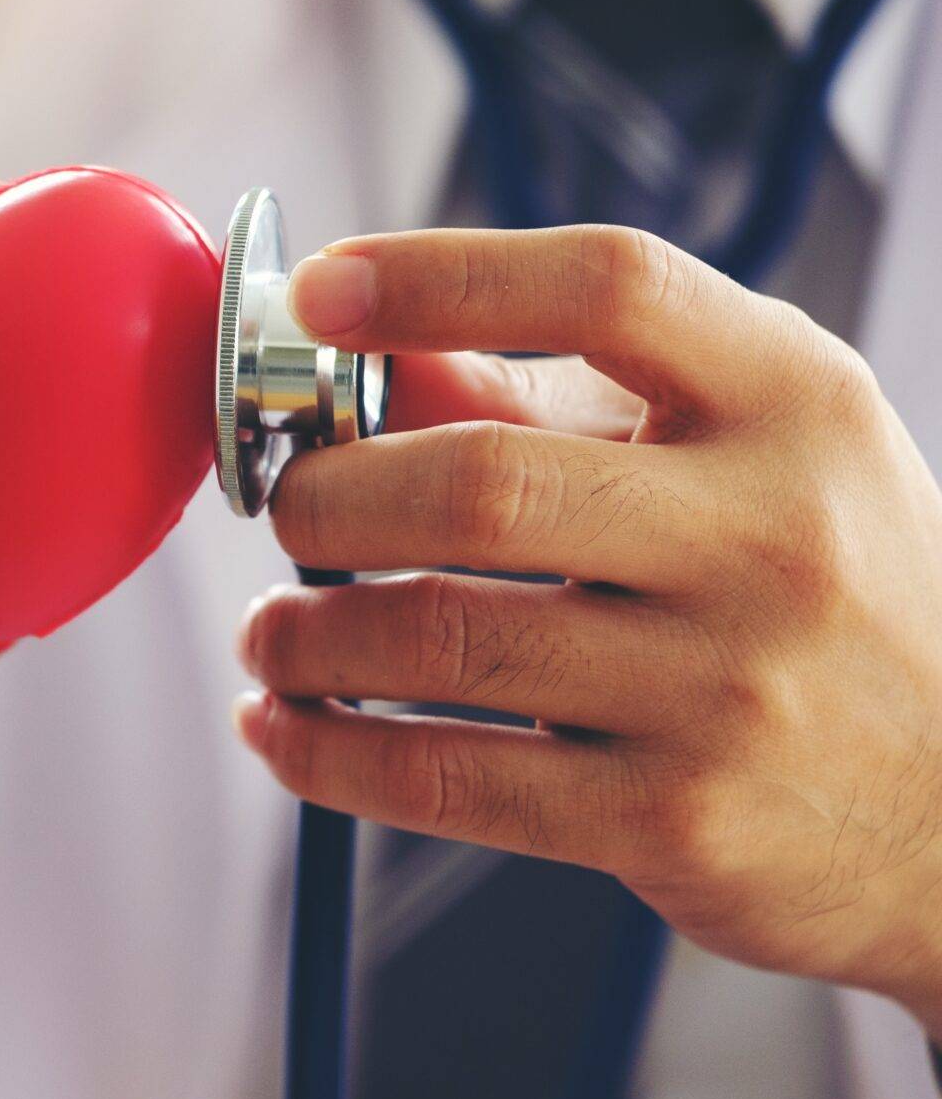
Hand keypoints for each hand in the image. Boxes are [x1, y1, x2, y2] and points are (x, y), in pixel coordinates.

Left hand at [233, 225, 941, 1036]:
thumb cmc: (824, 591)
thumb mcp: (745, 452)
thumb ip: (551, 396)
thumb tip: (360, 348)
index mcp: (792, 400)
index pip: (605, 287)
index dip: (440, 277)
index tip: (318, 289)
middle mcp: (772, 535)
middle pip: (481, 483)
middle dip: (330, 492)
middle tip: (286, 507)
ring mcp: (729, 688)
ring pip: (438, 637)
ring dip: (304, 632)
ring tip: (274, 630)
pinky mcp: (677, 821)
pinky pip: (446, 780)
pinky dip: (326, 751)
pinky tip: (286, 728)